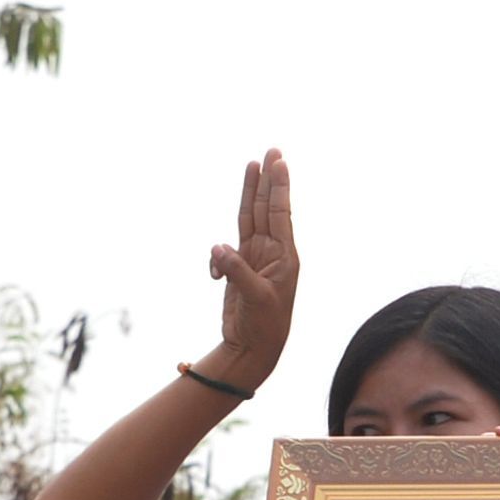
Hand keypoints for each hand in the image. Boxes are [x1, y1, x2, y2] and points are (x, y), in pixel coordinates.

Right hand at [206, 150, 298, 380]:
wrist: (252, 349)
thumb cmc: (263, 326)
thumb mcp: (255, 298)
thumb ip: (237, 270)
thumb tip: (217, 248)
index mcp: (285, 257)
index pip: (281, 213)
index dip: (278, 186)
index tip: (278, 161)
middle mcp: (272, 253)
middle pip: (267, 207)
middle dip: (268, 180)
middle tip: (272, 150)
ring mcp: (255, 258)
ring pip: (249, 218)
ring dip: (250, 193)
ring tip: (252, 164)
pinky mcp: (238, 268)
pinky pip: (225, 251)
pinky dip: (217, 258)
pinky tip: (215, 274)